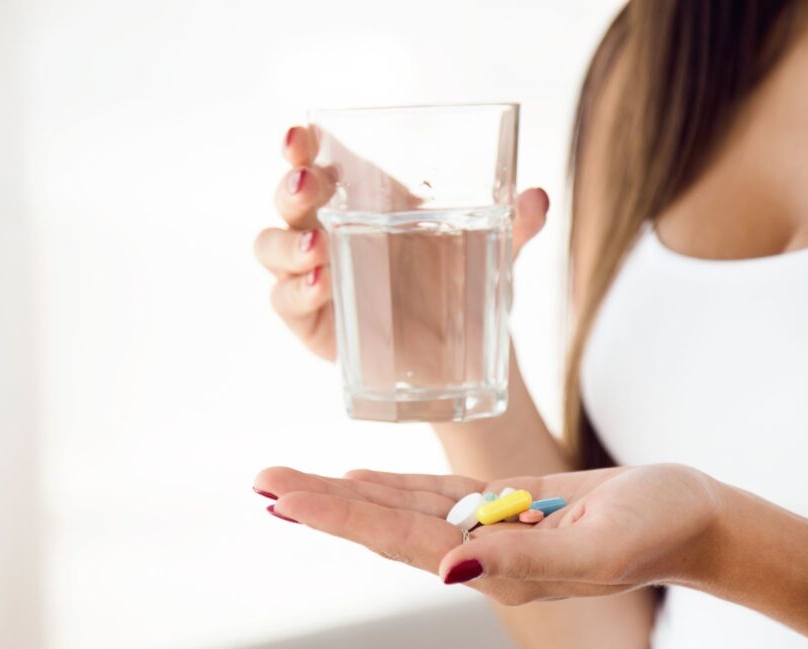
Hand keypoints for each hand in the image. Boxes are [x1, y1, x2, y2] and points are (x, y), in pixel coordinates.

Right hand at [253, 125, 550, 360]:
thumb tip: (537, 199)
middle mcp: (324, 230)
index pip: (314, 161)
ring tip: (318, 246)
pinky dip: (296, 291)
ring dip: (287, 242)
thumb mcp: (491, 252)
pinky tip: (322, 284)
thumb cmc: (460, 285)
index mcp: (360, 200)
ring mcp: (309, 275)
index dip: (297, 146)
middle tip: (310, 187)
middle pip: (286, 200)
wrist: (458, 355)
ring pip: (270, 247)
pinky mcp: (307, 320)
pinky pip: (283, 300)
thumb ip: (513, 226)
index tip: (299, 133)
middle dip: (289, 189)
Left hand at [253, 463, 724, 603]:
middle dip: (322, 505)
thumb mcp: (598, 545)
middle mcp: (481, 552)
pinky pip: (436, 494)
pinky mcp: (507, 503)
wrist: (692, 518)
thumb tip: (451, 569)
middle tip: (262, 482)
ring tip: (289, 482)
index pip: (400, 541)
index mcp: (497, 567)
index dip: (340, 517)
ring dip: (344, 494)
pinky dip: (392, 487)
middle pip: (384, 525)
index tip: (284, 500)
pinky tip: (357, 479)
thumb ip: (524, 557)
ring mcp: (491, 527)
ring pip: (402, 508)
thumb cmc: (658, 528)